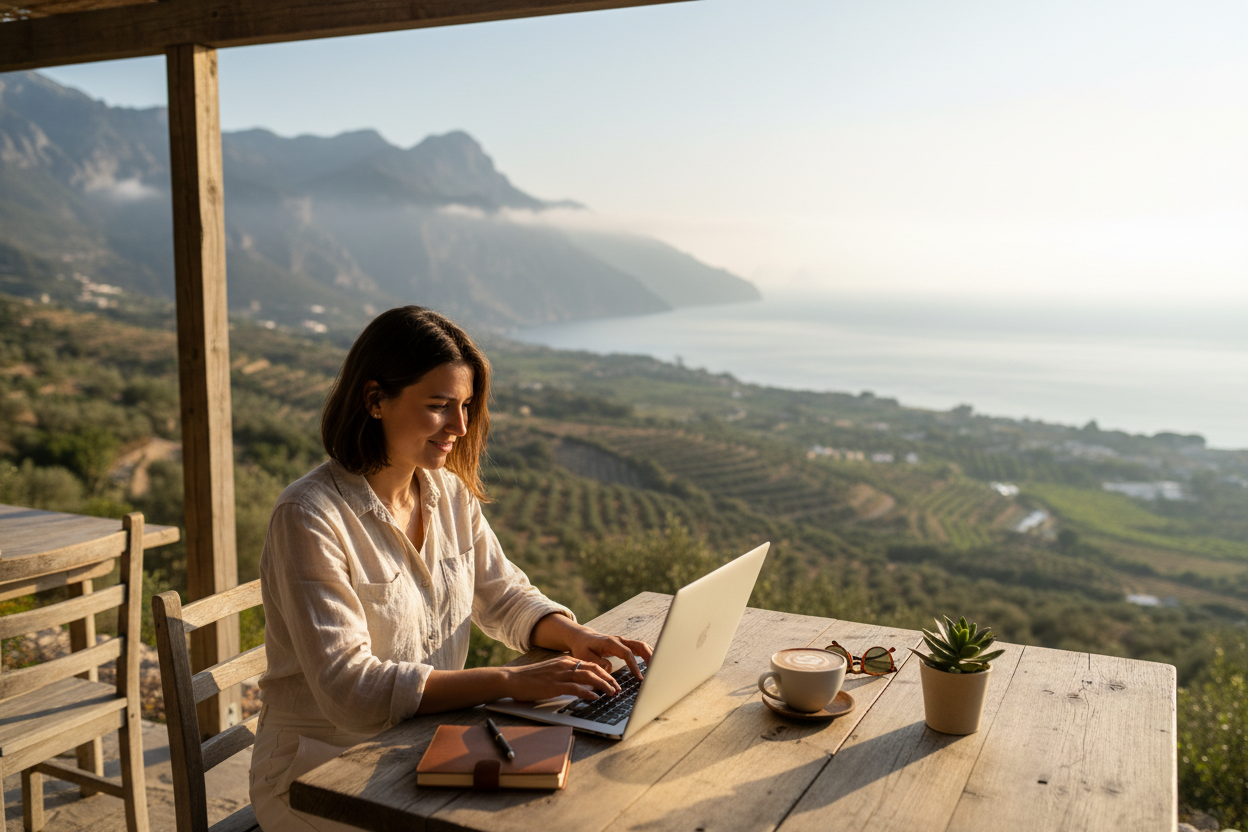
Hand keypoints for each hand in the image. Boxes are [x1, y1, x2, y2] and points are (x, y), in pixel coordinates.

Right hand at [504, 655, 620, 702]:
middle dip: (609, 679)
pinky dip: (587, 692)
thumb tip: (580, 684)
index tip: (613, 681)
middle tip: (618, 688)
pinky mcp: (554, 686)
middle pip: (593, 669)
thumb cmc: (530, 679)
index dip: (604, 673)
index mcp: (565, 661)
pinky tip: (594, 697)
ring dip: (603, 685)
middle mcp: (565, 665)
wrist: (512, 679)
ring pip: (588, 677)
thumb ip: (565, 675)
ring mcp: (560, 675)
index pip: (591, 664)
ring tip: (612, 693)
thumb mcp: (551, 673)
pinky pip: (575, 688)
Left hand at [529, 612, 653, 681]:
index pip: (627, 653)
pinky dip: (647, 654)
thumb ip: (597, 663)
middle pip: (639, 645)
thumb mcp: (585, 657)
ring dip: (651, 655)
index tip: (639, 677)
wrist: (581, 637)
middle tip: (656, 670)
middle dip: (649, 657)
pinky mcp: (624, 645)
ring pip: (641, 645)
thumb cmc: (582, 648)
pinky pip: (638, 648)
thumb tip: (611, 669)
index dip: (634, 665)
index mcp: (610, 643)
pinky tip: (653, 663)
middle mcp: (619, 640)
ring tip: (658, 668)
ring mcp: (623, 641)